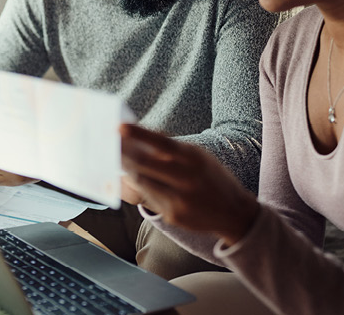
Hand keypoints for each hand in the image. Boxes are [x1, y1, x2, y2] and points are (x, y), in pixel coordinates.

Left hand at [120, 124, 258, 244]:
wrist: (234, 212)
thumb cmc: (211, 178)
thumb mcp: (200, 157)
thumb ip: (173, 149)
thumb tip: (140, 137)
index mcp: (196, 159)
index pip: (163, 143)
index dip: (140, 134)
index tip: (120, 127)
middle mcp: (188, 179)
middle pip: (146, 165)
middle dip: (124, 154)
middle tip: (109, 145)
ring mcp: (180, 200)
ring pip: (143, 182)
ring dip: (128, 170)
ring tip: (117, 159)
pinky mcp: (174, 216)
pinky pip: (149, 198)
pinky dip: (139, 186)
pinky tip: (133, 177)